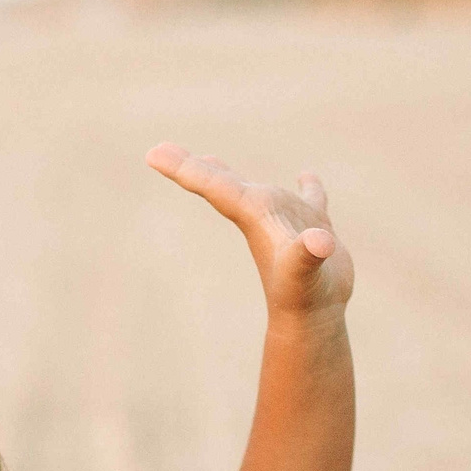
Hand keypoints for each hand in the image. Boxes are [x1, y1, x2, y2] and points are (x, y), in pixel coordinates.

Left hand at [149, 144, 353, 323]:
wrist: (315, 319)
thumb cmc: (304, 296)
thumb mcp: (304, 273)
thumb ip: (306, 255)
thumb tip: (319, 242)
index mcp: (254, 216)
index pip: (213, 185)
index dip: (185, 167)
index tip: (152, 153)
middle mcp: (262, 215)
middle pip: (219, 183)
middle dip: (191, 166)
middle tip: (158, 150)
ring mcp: (286, 222)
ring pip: (252, 190)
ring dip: (228, 174)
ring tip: (208, 158)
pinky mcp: (314, 230)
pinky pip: (310, 200)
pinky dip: (309, 188)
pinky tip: (306, 175)